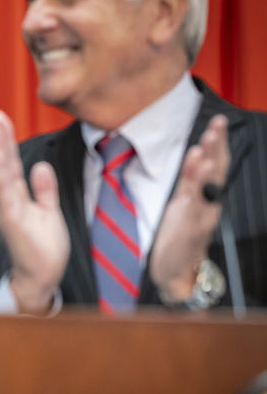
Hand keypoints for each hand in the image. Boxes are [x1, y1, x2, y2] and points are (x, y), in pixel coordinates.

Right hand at [0, 110, 69, 312]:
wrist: (42, 278)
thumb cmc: (43, 249)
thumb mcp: (48, 212)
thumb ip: (44, 189)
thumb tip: (41, 165)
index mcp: (15, 198)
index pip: (11, 164)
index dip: (7, 141)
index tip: (2, 119)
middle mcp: (7, 201)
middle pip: (3, 164)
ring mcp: (7, 209)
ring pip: (2, 174)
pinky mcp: (12, 218)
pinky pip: (6, 191)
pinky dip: (0, 171)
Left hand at [150, 114, 229, 300]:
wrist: (175, 270)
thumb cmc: (179, 235)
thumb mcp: (182, 202)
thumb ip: (189, 179)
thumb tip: (196, 152)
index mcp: (203, 196)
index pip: (212, 166)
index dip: (216, 145)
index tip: (216, 122)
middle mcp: (207, 205)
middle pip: (214, 172)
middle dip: (216, 147)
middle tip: (217, 124)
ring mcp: (200, 217)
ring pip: (207, 186)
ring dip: (207, 163)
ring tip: (207, 141)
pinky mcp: (189, 229)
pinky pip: (195, 206)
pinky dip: (198, 189)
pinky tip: (201, 173)